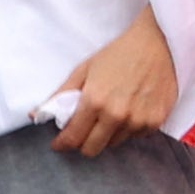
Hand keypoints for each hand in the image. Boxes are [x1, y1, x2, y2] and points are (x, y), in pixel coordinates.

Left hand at [54, 6, 176, 157]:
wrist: (157, 44)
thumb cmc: (118, 54)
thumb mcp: (83, 70)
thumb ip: (61, 95)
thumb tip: (36, 114)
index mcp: (95, 102)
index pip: (73, 138)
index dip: (62, 144)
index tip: (59, 144)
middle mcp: (117, 116)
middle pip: (92, 149)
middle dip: (82, 143)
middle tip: (82, 131)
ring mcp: (139, 121)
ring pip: (114, 143)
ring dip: (107, 135)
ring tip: (109, 114)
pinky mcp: (157, 121)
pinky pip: (136, 136)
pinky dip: (128, 129)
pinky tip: (129, 111)